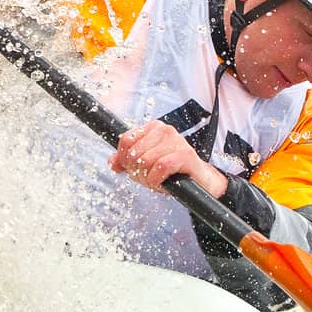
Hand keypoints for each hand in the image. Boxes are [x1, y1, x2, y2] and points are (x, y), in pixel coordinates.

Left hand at [109, 120, 228, 198]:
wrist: (199, 180)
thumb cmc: (172, 171)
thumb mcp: (147, 165)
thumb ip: (128, 162)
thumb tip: (112, 163)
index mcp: (153, 128)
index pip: (126, 140)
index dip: (124, 159)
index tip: (133, 169)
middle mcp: (165, 130)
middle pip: (134, 153)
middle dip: (137, 172)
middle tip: (147, 179)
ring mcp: (176, 141)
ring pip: (146, 161)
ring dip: (147, 178)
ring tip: (155, 182)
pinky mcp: (185, 155)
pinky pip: (160, 167)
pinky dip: (156, 180)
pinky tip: (161, 183)